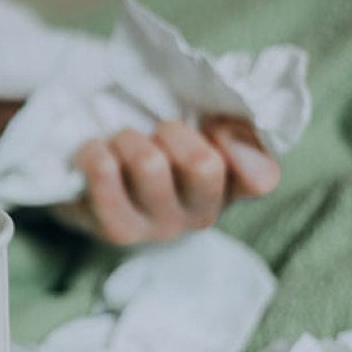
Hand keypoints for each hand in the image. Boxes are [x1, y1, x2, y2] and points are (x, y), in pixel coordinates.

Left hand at [63, 118, 279, 244]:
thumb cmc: (152, 148)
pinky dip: (97, 156)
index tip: (213, 124)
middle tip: (154, 130)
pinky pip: (107, 182)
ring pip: (151, 165)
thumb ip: (227, 121)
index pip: (259, 176)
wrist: (91, 186)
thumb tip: (225, 126)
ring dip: (130, 140)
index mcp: (230, 187)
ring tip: (120, 141)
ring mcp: (159, 228)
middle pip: (203, 166)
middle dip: (172, 132)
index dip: (238, 144)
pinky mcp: (118, 229)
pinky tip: (95, 152)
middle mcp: (201, 214)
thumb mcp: (192, 129)